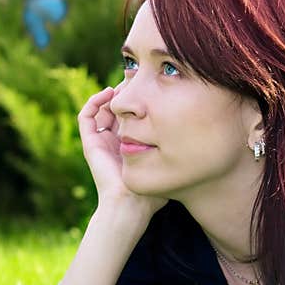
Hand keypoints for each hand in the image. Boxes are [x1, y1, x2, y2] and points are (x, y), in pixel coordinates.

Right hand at [78, 83, 167, 217]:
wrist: (132, 204)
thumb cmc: (153, 190)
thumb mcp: (169, 163)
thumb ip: (177, 150)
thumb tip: (198, 131)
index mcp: (131, 144)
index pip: (132, 115)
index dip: (139, 100)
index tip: (152, 89)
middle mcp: (114, 141)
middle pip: (116, 109)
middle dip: (124, 93)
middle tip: (135, 80)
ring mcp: (101, 142)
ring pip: (101, 109)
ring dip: (111, 95)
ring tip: (123, 85)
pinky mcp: (90, 143)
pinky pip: (85, 116)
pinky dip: (94, 102)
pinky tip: (108, 94)